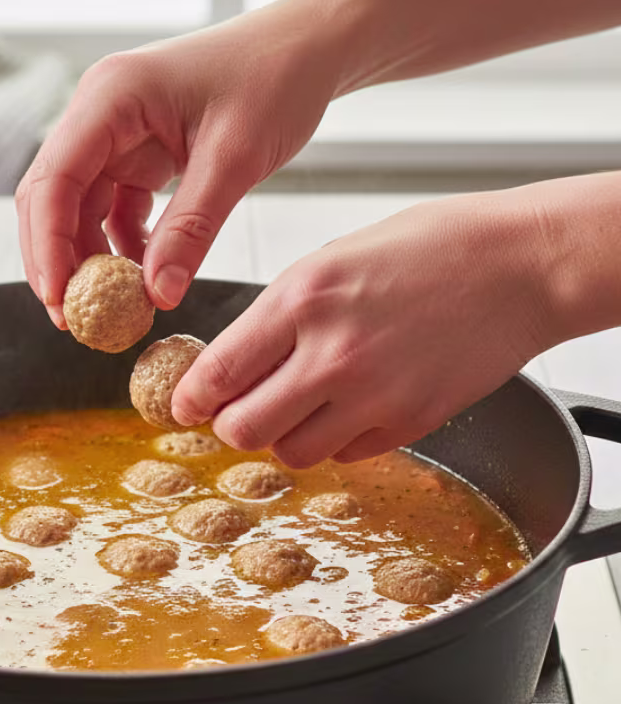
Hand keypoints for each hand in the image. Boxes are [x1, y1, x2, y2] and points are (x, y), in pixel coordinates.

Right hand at [15, 0, 344, 326]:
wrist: (308, 47)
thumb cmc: (275, 78)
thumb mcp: (234, 160)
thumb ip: (191, 229)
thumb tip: (158, 296)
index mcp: (110, 97)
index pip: (54, 179)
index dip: (47, 245)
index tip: (60, 299)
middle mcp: (99, 112)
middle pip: (50, 195)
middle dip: (56, 257)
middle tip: (72, 317)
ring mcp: (115, 133)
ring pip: (76, 206)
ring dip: (87, 256)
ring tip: (108, 307)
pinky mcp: (136, 152)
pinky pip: (112, 207)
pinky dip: (120, 245)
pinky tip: (142, 276)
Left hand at [172, 190, 555, 466]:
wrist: (521, 265)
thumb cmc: (428, 248)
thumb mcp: (331, 260)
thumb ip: (277, 315)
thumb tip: (232, 363)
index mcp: (302, 300)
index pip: (220, 372)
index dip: (190, 399)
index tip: (182, 406)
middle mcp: (332, 354)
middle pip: (245, 429)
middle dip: (230, 425)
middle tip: (235, 410)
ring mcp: (374, 395)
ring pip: (291, 453)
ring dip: (280, 437)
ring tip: (294, 407)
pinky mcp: (411, 422)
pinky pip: (344, 455)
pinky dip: (331, 441)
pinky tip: (344, 407)